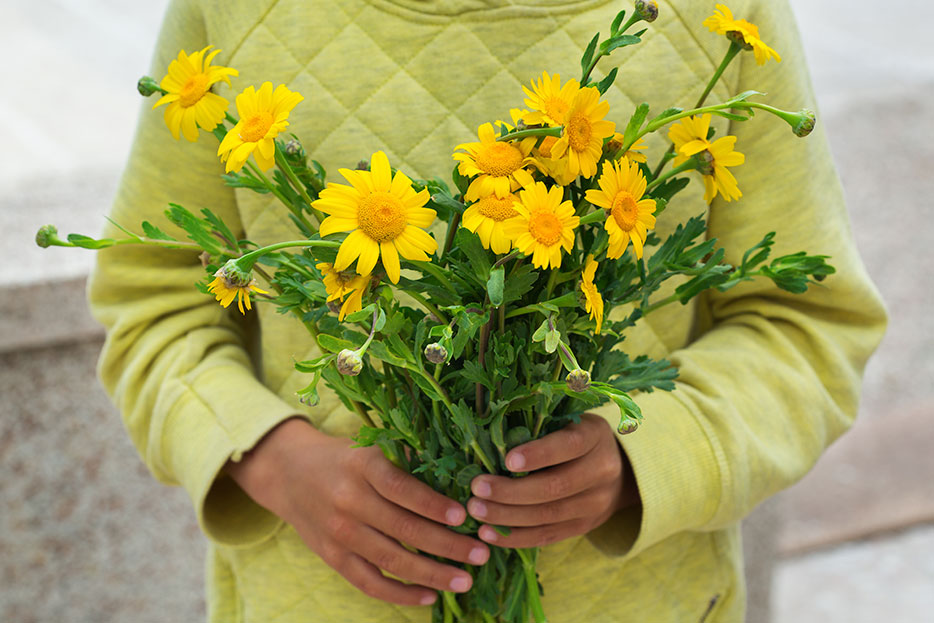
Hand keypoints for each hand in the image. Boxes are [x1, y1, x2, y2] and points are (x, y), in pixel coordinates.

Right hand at [226, 418, 489, 606]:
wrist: (288, 471)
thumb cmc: (342, 457)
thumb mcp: (370, 447)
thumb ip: (405, 460)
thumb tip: (457, 473)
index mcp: (362, 467)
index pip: (402, 488)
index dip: (433, 504)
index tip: (463, 515)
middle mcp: (349, 501)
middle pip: (404, 530)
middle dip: (448, 545)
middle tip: (482, 553)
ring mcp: (339, 533)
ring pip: (392, 561)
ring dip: (432, 574)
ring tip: (465, 579)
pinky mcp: (332, 557)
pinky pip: (369, 582)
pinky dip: (401, 593)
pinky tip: (429, 596)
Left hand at [467, 413, 637, 547]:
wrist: (619, 471)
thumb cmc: (577, 436)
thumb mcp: (568, 420)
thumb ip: (540, 425)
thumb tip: (490, 433)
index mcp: (595, 436)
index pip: (568, 446)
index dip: (538, 454)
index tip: (507, 460)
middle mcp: (601, 471)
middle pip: (554, 487)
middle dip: (511, 491)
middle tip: (477, 488)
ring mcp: (594, 504)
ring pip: (548, 515)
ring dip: (507, 516)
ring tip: (475, 510)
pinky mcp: (583, 527)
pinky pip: (546, 536)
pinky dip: (514, 537)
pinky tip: (488, 533)